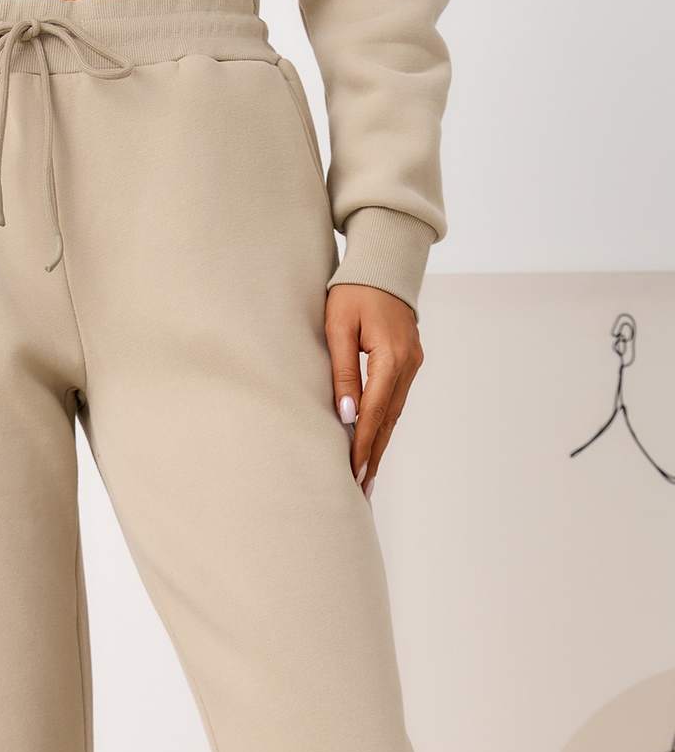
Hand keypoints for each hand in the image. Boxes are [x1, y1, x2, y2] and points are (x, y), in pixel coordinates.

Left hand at [325, 284, 423, 499]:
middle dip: (374, 456)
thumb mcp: (339, 327)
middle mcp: (408, 364)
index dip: (363, 445)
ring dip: (380, 445)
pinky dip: (384, 424)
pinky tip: (375, 442)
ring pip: (394, 413)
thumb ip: (342, 371)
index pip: (374, 412)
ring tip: (366, 476)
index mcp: (390, 356)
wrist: (384, 262)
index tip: (354, 473)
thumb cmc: (354, 290)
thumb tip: (346, 415)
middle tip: (362, 490)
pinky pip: (396, 400)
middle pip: (388, 420)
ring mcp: (412, 364)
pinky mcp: (409, 362)